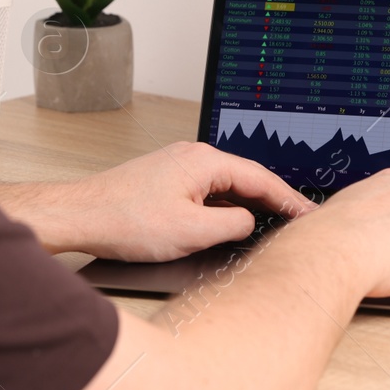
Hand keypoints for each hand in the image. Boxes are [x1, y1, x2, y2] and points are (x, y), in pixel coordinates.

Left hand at [72, 142, 315, 261]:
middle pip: (246, 179)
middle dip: (274, 201)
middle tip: (299, 221)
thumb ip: (232, 226)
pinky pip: (206, 193)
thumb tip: (247, 223)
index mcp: (204, 161)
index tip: (309, 215)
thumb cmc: (124, 220)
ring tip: (272, 225)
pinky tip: (230, 225)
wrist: (81, 216)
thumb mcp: (192, 232)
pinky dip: (224, 208)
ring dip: (247, 205)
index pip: (261, 179)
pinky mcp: (166, 182)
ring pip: (225, 187)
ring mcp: (178, 168)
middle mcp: (193, 157)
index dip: (289, 200)